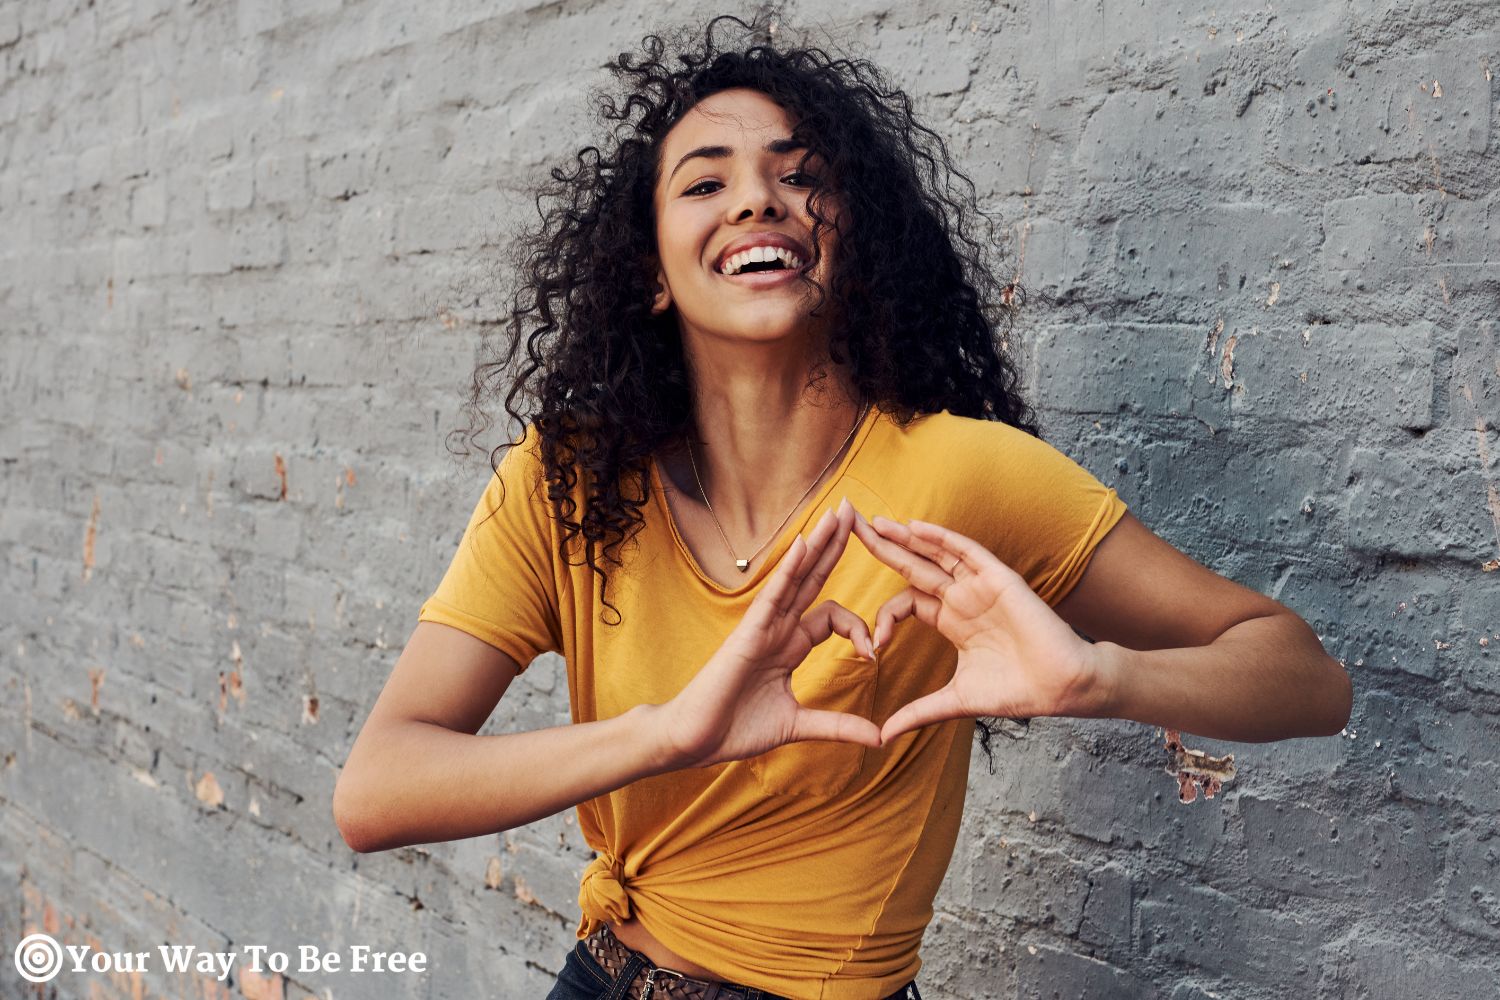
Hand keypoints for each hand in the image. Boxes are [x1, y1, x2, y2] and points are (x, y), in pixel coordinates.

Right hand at [656, 497, 882, 770]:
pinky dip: (790, 568)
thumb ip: (837, 726)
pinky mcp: (749, 632)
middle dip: (836, 545)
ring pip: (798, 576)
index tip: (873, 656)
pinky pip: (774, 593)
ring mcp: (764, 626)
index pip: (833, 616)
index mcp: (790, 646)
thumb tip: (879, 738)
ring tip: (842, 512)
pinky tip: (805, 542)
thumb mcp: (798, 725)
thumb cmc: (735, 730)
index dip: (859, 628)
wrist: (694, 740)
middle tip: (858, 511)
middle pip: (814, 577)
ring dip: (820, 543)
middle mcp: (779, 628)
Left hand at [850, 509, 1104, 743]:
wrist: (1061, 687)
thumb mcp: (955, 701)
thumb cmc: (1017, 691)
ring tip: (873, 521)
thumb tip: (882, 737)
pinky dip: (940, 538)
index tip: (873, 647)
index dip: (884, 617)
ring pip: (935, 552)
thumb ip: (918, 712)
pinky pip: (966, 551)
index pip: (906, 603)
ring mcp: (979, 586)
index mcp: (951, 621)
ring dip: (905, 536)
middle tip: (848, 526)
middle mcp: (962, 598)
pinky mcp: (999, 579)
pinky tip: (913, 527)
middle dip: (881, 547)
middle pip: (913, 565)